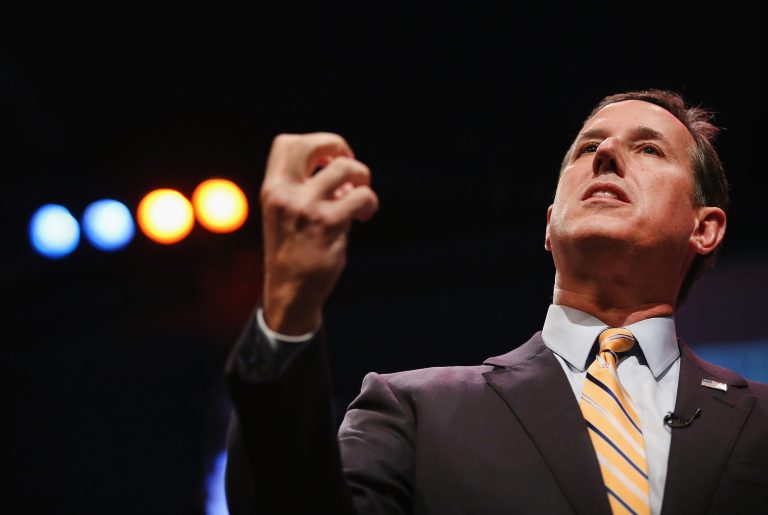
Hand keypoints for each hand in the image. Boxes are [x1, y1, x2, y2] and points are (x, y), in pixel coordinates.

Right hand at [260, 133, 378, 334]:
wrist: (290, 291)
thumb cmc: (294, 250)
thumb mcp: (286, 212)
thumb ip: (305, 186)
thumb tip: (342, 166)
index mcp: (272, 188)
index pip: (286, 142)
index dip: (314, 144)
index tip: (328, 161)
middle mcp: (285, 194)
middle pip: (313, 144)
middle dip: (338, 145)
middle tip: (349, 165)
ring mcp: (306, 208)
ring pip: (345, 168)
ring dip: (361, 176)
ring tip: (360, 197)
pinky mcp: (328, 224)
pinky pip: (361, 197)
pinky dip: (369, 202)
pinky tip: (364, 215)